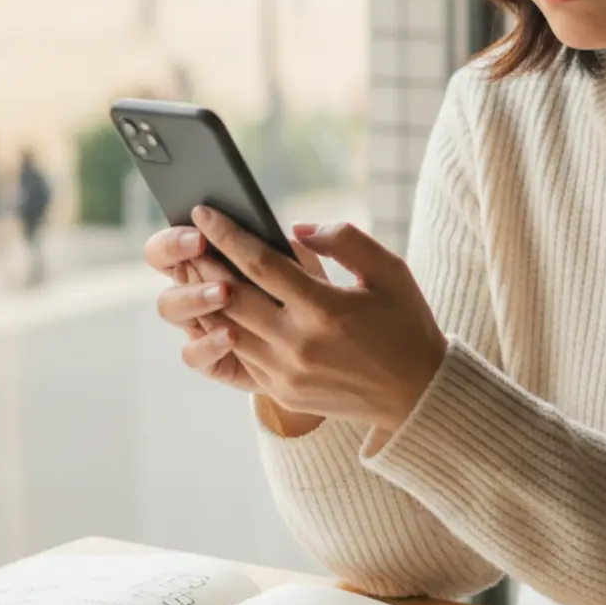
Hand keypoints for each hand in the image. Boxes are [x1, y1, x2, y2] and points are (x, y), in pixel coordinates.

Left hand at [167, 208, 447, 434]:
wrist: (417, 394)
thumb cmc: (405, 323)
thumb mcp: (389, 271)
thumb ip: (345, 240)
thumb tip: (294, 230)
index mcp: (326, 310)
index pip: (261, 264)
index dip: (228, 234)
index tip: (204, 210)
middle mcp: (299, 344)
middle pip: (232, 296)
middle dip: (205, 262)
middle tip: (187, 235)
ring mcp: (286, 373)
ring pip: (227, 329)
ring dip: (206, 296)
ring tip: (194, 268)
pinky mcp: (282, 392)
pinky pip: (240, 355)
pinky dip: (223, 329)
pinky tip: (217, 306)